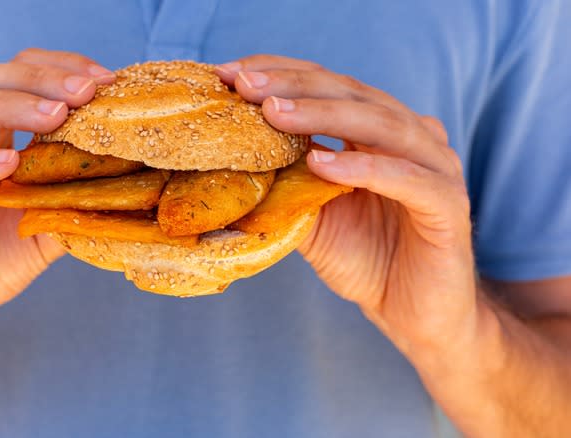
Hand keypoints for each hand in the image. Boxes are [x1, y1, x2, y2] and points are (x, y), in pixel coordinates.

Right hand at [0, 50, 115, 393]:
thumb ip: (74, 201)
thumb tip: (131, 184)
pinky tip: (6, 164)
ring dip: (10, 107)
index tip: (104, 80)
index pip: (17, 76)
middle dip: (41, 80)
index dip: (59, 69)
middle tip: (85, 91)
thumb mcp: (43, 227)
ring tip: (56, 116)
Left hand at [216, 55, 477, 362]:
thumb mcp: (311, 217)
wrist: (413, 315)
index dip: (280, 74)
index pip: (328, 86)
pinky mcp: (447, 204)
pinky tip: (321, 163)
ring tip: (274, 112)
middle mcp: (408, 138)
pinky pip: (405, 177)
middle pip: (351, 93)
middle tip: (245, 82)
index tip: (229, 73)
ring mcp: (434, 166)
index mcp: (376, 133)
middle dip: (293, 85)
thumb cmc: (365, 260)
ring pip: (379, 124)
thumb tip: (228, 161)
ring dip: (322, 114)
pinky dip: (362, 167)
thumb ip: (285, 184)